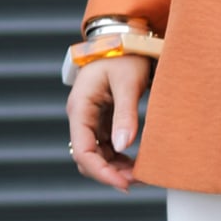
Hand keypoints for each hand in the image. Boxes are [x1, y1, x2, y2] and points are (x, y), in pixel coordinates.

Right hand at [68, 53, 152, 188]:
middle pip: (87, 157)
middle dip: (109, 173)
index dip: (102, 172)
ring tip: (140, 175)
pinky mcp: (102, 118)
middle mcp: (81, 116)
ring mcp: (90, 118)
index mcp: (80, 107)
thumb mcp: (128, 83)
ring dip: (115, 168)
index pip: (83, 151)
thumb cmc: (125, 55)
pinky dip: (118, 157)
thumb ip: (126, 115)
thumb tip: (123, 147)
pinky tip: (135, 164)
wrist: (125, 36)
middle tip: (138, 182)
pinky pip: (106, 145)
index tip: (125, 183)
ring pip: (97, 154)